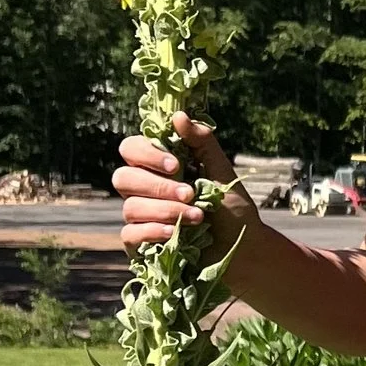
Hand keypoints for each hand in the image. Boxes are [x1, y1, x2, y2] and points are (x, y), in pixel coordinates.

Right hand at [116, 114, 242, 255]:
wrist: (243, 249)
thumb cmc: (233, 209)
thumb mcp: (222, 172)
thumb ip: (202, 142)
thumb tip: (178, 115)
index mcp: (159, 167)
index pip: (131, 149)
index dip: (147, 154)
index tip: (177, 165)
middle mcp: (144, 189)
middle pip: (123, 177)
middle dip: (158, 186)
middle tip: (190, 194)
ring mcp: (140, 216)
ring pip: (130, 207)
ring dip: (165, 211)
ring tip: (197, 217)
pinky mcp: (141, 243)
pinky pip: (129, 233)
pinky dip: (150, 231)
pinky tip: (172, 233)